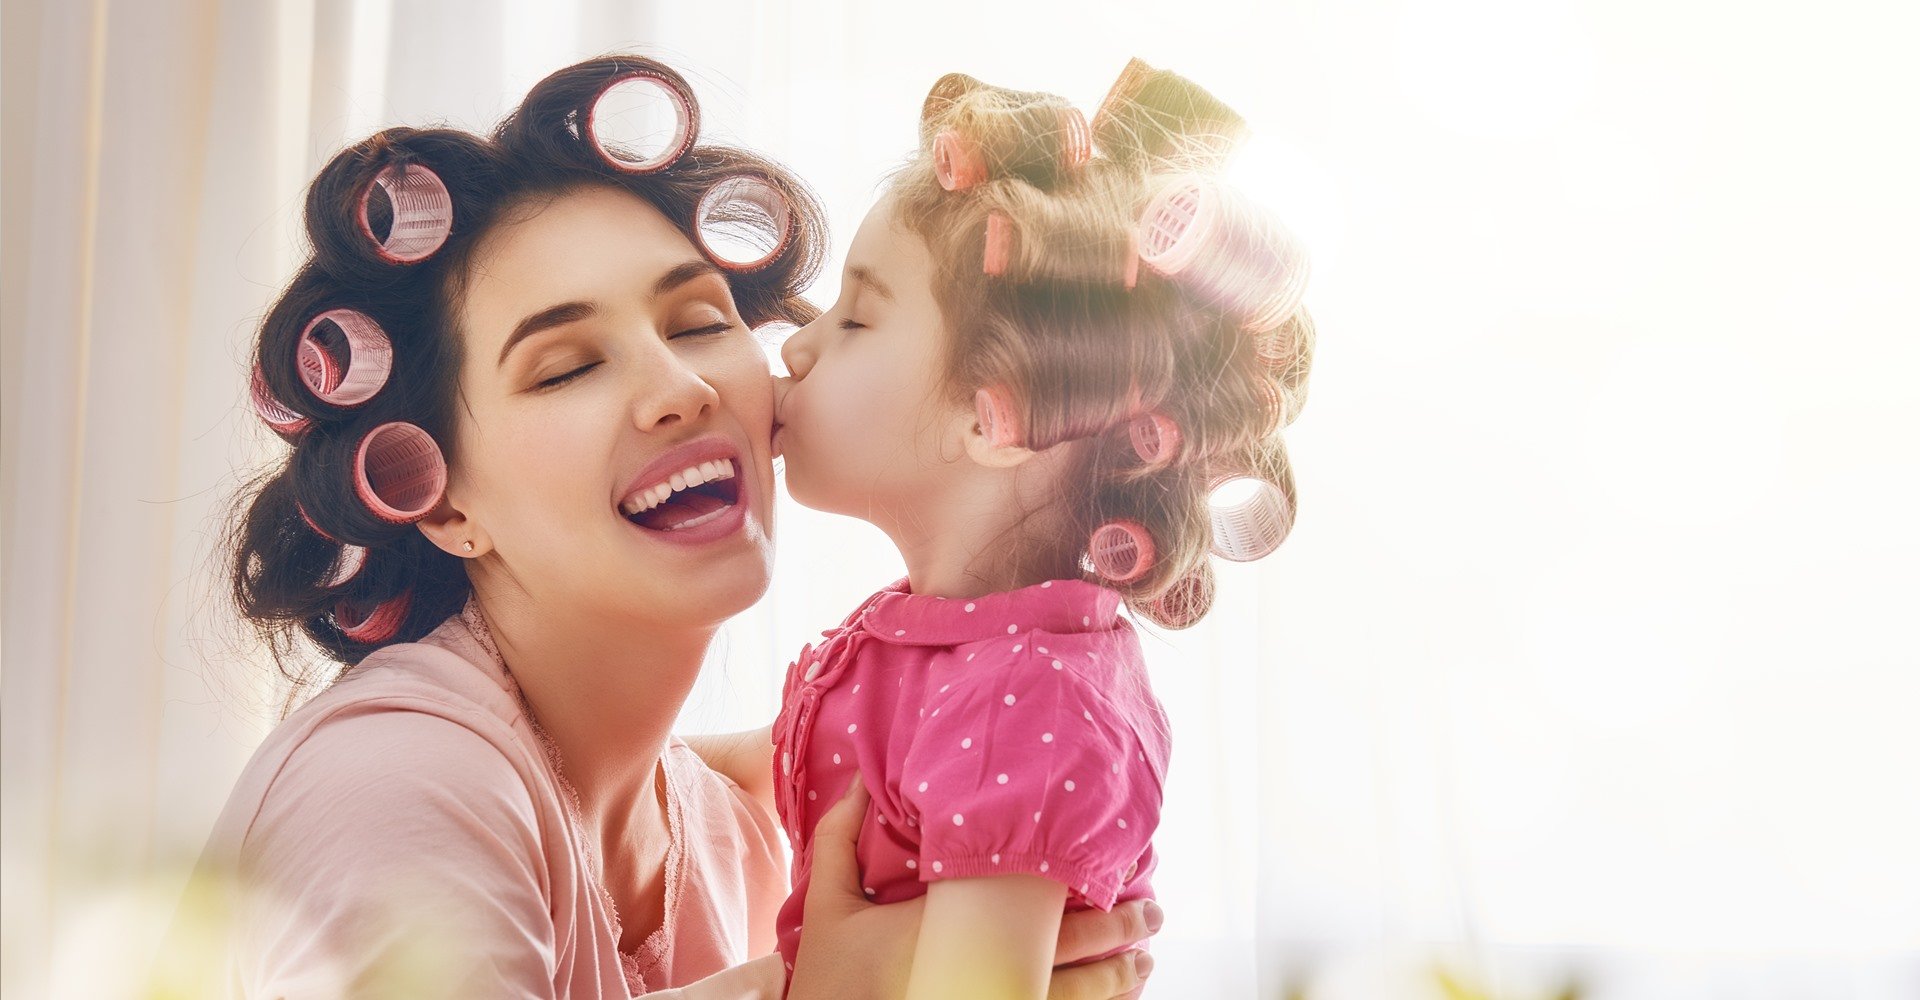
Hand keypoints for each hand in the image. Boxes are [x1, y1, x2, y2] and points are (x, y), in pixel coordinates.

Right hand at [787, 773, 1160, 999]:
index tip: (1123, 870)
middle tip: (1155, 913)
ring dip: (1118, 980)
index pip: (1037, 910)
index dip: (1088, 891)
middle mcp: (982, 977)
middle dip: (1124, 934)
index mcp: (954, 933)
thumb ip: (840, 840)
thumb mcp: (829, 905)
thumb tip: (859, 783)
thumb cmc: (828, 976)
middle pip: (1074, 957)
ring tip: (1145, 960)